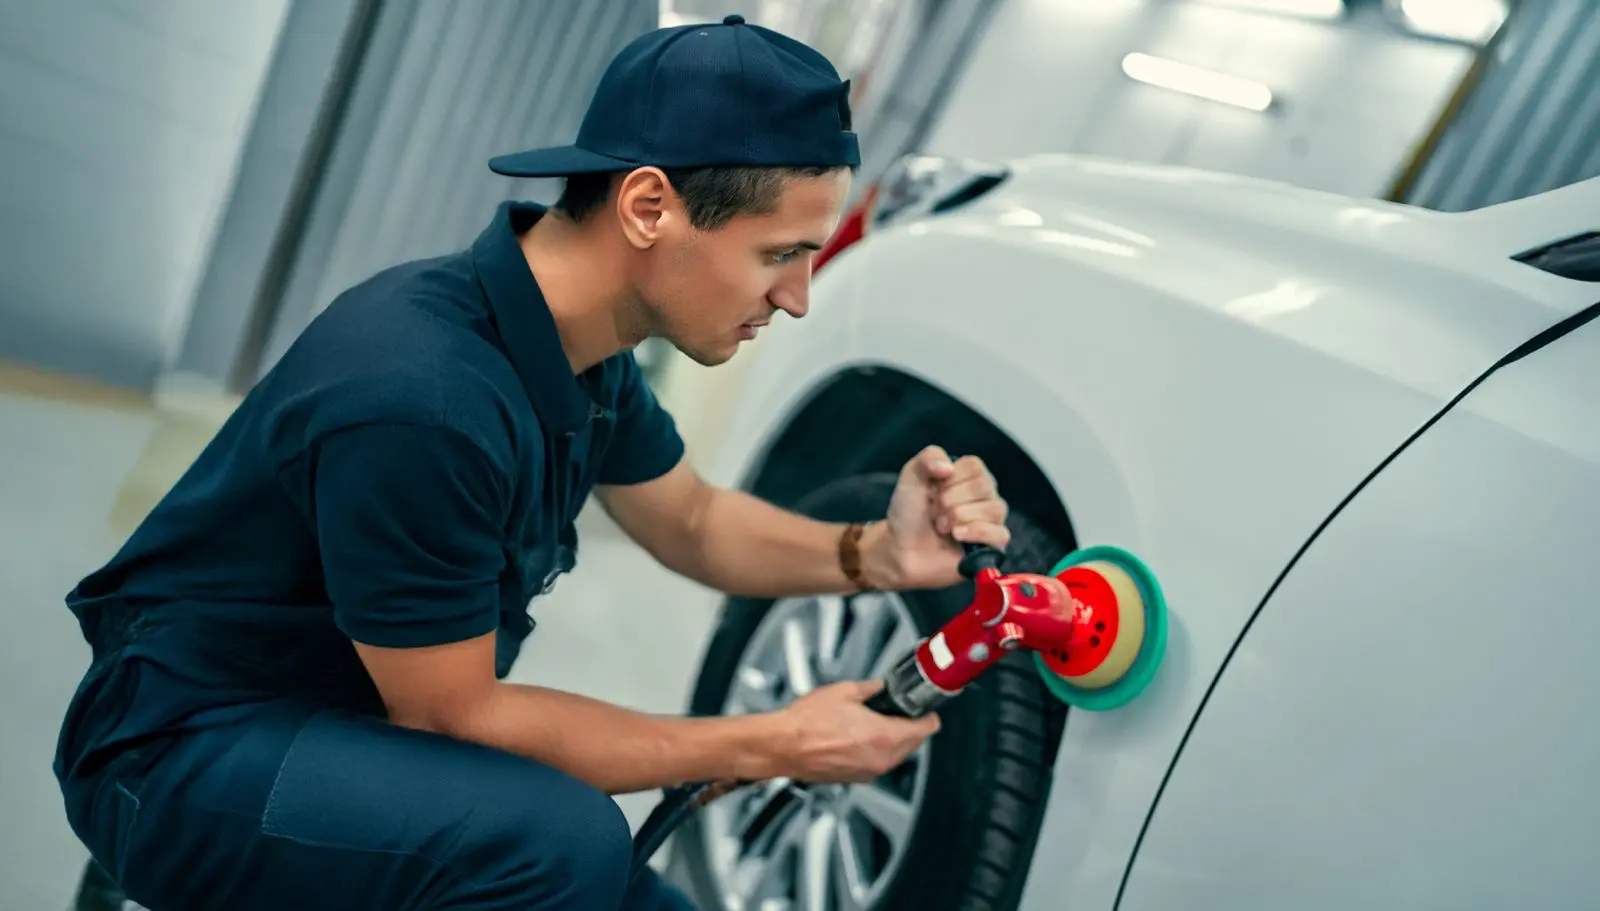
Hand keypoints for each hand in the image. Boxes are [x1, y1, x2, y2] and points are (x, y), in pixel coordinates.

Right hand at [768, 680, 940, 782]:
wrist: (782, 746)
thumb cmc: (807, 723)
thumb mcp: (845, 691)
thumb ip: (871, 689)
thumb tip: (878, 688)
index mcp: (884, 735)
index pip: (925, 730)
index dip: (928, 717)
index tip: (927, 711)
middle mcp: (880, 759)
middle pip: (912, 745)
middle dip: (909, 728)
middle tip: (900, 712)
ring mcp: (867, 772)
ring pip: (894, 756)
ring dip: (892, 741)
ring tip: (874, 723)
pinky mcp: (854, 779)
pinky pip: (875, 764)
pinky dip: (874, 752)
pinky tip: (857, 738)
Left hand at [865, 445, 1009, 589]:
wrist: (902, 548)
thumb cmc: (910, 513)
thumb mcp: (911, 477)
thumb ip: (928, 459)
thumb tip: (948, 467)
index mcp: (969, 475)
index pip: (974, 466)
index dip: (949, 479)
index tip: (932, 491)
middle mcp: (985, 495)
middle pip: (983, 486)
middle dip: (949, 500)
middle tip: (935, 511)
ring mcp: (991, 520)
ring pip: (993, 509)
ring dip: (959, 517)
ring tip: (942, 526)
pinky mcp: (993, 545)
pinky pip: (1000, 534)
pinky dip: (977, 532)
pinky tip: (958, 535)